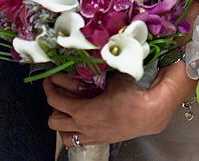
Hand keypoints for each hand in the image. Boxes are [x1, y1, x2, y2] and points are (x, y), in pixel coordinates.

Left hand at [44, 62, 193, 145]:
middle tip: (58, 94)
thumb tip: (94, 57)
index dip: (49, 88)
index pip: (55, 101)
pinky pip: (77, 142)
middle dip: (53, 106)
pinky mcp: (99, 141)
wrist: (149, 113)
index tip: (48, 80)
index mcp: (83, 111)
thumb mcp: (113, 77)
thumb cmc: (132, 95)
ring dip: (62, 124)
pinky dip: (74, 132)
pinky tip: (80, 123)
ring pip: (64, 136)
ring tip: (66, 112)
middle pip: (54, 120)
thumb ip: (99, 71)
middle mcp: (83, 127)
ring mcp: (91, 136)